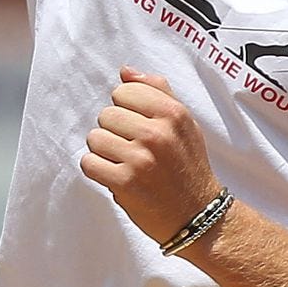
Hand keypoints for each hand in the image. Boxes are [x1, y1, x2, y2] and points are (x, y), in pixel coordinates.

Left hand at [81, 68, 221, 247]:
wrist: (199, 215)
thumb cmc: (188, 166)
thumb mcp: (184, 123)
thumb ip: (157, 92)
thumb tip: (125, 71)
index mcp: (173, 113)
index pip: (124, 91)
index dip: (126, 109)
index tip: (137, 126)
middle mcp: (157, 133)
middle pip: (106, 114)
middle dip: (114, 131)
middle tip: (132, 148)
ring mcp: (140, 158)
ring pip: (94, 138)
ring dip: (104, 152)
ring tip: (124, 162)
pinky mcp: (125, 183)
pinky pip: (88, 163)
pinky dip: (97, 170)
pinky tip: (115, 176)